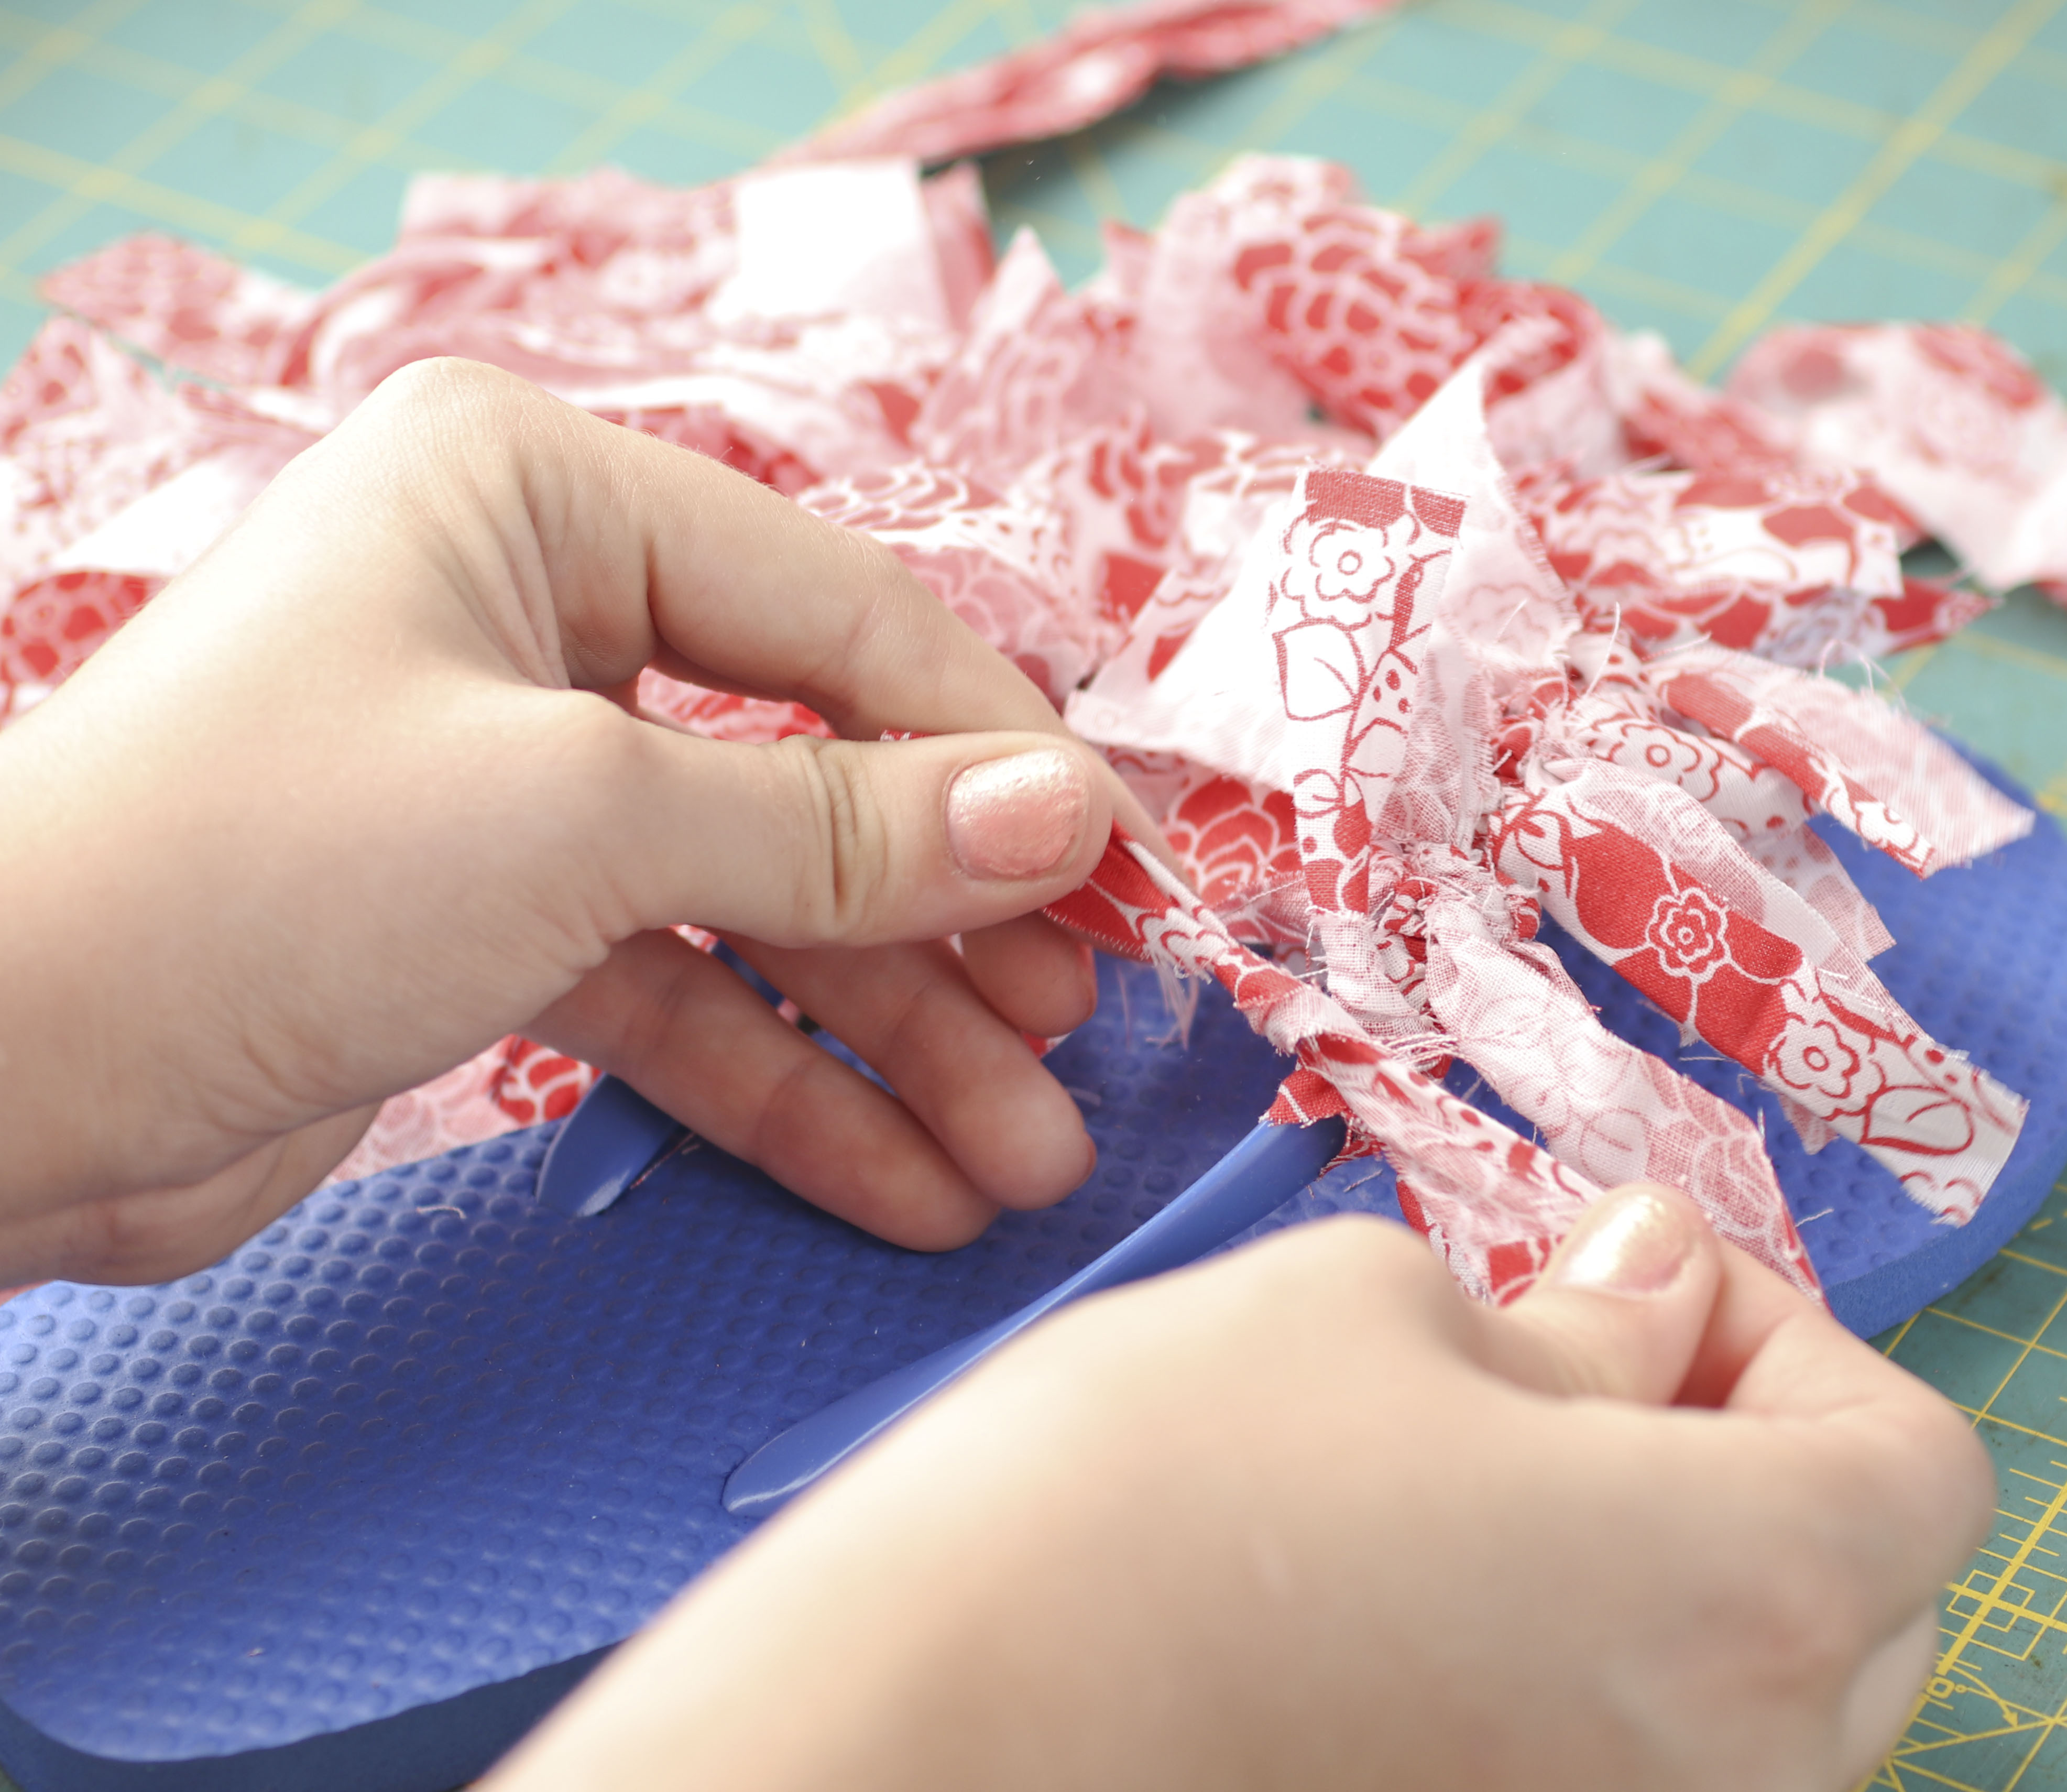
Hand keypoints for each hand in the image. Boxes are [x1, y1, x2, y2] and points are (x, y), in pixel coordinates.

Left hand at [0, 357, 1155, 1284]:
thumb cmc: (245, 873)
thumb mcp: (583, 822)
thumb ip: (841, 827)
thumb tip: (1066, 815)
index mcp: (539, 495)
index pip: (841, 612)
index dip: (998, 752)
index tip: (1122, 878)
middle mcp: (534, 614)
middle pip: (815, 765)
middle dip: (954, 926)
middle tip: (1083, 1037)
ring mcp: (515, 774)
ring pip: (762, 901)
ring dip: (896, 1034)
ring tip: (1022, 1155)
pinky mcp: (490, 921)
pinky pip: (682, 989)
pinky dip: (785, 1083)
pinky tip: (900, 1177)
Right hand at [484, 1185, 1993, 1790]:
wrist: (924, 1742)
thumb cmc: (1148, 1501)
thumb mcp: (1372, 1312)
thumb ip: (1570, 1319)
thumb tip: (1649, 1304)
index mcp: (1741, 1592)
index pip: (1921, 1469)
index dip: (1796, 1347)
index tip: (1638, 1299)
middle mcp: (1736, 1781)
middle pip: (1862, 1608)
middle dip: (1753, 1467)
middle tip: (1574, 1381)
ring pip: (1757, 1725)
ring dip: (1672, 1591)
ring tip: (1483, 1506)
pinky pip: (1627, 1791)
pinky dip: (1586, 1704)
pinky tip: (1431, 1626)